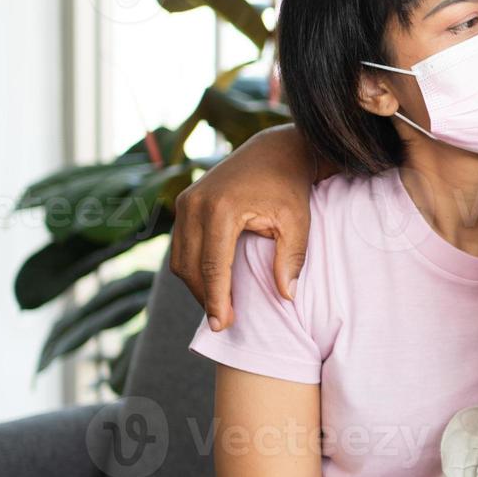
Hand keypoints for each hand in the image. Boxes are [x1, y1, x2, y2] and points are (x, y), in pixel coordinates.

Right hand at [170, 125, 314, 330]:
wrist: (274, 151)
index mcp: (222, 209)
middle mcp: (195, 204)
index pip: (214, 266)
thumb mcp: (297, 222)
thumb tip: (287, 296)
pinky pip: (180, 245)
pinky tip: (212, 283)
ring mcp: (185, 202)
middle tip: (223, 322)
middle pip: (191, 266)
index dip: (216, 299)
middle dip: (204, 297)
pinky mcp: (184, 203)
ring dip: (196, 285)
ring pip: (180, 258)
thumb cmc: (289, 188)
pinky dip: (193, 267)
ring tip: (218, 305)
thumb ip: (291, 259)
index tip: (222, 325)